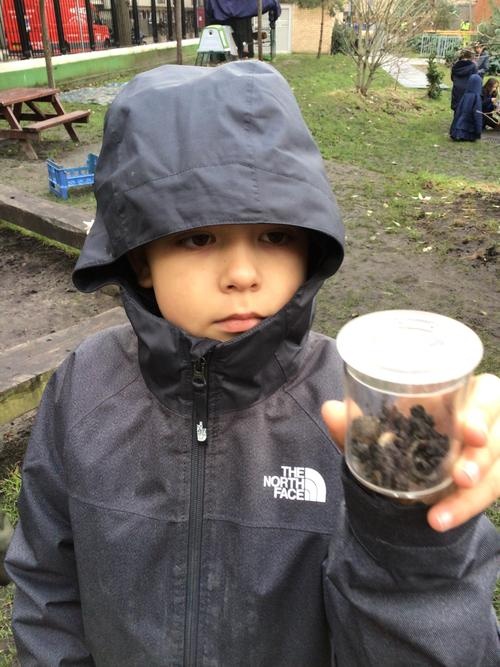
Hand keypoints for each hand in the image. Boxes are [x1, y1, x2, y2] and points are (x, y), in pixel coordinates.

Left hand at [321, 373, 499, 531]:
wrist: (418, 473)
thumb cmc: (409, 437)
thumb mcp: (388, 431)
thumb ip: (361, 424)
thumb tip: (330, 409)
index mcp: (463, 396)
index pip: (487, 394)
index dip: (483, 411)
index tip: (470, 432)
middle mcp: (486, 422)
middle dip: (483, 457)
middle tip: (461, 477)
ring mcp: (493, 453)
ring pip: (498, 471)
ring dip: (474, 493)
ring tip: (440, 514)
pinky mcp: (494, 478)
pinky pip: (489, 494)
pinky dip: (463, 509)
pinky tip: (439, 521)